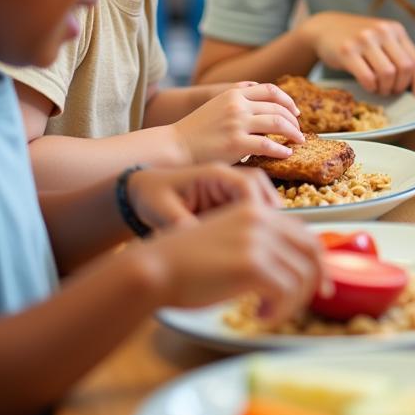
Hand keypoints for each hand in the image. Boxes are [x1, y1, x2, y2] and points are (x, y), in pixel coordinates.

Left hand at [127, 162, 282, 229]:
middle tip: (274, 235)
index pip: (247, 184)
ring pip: (261, 194)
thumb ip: (182, 224)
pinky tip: (254, 240)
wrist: (141, 192)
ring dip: (267, 214)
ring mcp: (228, 187)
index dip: (257, 206)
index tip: (260, 228)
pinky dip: (257, 219)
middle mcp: (226, 177)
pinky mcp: (227, 198)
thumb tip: (200, 239)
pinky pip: (250, 204)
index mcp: (212, 174)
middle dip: (270, 209)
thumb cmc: (151, 198)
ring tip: (268, 238)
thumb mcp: (162, 212)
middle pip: (261, 186)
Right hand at [132, 199, 329, 325]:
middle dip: (314, 280)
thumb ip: (258, 246)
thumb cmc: (185, 264)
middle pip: (311, 250)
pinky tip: (260, 316)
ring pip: (302, 274)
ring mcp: (258, 240)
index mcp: (256, 210)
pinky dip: (280, 310)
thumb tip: (288, 269)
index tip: (317, 284)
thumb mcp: (228, 242)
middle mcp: (262, 219)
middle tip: (306, 303)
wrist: (154, 269)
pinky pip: (286, 291)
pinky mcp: (252, 265)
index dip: (314, 260)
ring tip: (270, 313)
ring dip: (292, 301)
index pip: (303, 233)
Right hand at [171, 82, 302, 164]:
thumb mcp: (216, 104)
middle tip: (299, 131)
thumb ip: (238, 100)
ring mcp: (237, 123)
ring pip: (278, 124)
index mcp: (234, 93)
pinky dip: (281, 150)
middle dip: (294, 120)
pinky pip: (268, 145)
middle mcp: (238, 105)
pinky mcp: (236, 144)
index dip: (288, 101)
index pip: (271, 90)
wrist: (174, 146)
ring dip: (293, 133)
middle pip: (278, 108)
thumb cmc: (195, 130)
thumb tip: (265, 104)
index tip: (296, 111)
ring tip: (298, 141)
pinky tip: (285, 154)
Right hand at [302, 11, 414, 96]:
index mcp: (395, 30)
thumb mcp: (383, 42)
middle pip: (405, 69)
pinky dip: (370, 87)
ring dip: (385, 88)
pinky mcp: (347, 50)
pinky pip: (367, 77)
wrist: (325, 28)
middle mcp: (382, 31)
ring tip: (378, 88)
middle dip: (400, 87)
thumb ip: (404, 60)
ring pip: (388, 74)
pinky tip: (368, 85)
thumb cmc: (358, 39)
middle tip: (391, 91)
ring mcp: (364, 40)